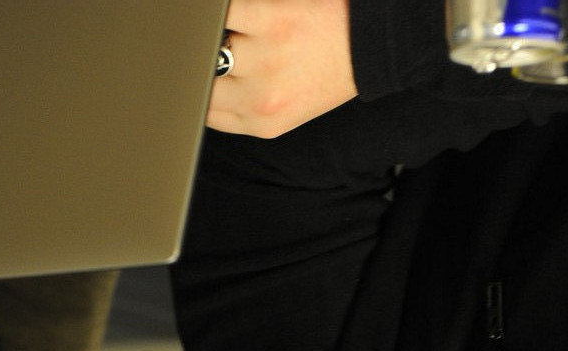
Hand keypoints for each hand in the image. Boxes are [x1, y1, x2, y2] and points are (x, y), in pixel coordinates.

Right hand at [208, 0, 357, 137]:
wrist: (371, 44)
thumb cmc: (330, 70)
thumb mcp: (289, 108)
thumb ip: (247, 105)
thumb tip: (206, 86)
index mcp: (263, 123)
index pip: (204, 110)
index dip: (196, 88)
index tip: (196, 72)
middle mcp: (261, 100)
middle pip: (198, 83)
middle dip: (196, 63)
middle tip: (202, 48)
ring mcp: (265, 61)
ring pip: (203, 46)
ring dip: (206, 33)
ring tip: (215, 29)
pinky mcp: (271, 21)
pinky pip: (221, 11)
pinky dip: (215, 10)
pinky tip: (218, 11)